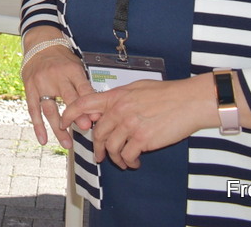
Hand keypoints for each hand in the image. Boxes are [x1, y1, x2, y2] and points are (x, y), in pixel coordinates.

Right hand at [21, 39, 92, 148]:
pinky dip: (38, 126)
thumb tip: (94, 113)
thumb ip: (85, 88)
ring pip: (50, 109)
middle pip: (67, 98)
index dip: (89, 103)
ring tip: (67, 144)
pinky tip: (43, 139)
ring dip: (58, 128)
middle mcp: (56, 76)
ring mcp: (41, 83)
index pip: (82, 88)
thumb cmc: (63, 60)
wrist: (40, 45)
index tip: (96, 118)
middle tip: (85, 129)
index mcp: (72, 70)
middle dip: (76, 115)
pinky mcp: (29, 88)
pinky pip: (33, 110)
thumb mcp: (77, 67)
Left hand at [60, 76, 213, 169]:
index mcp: (116, 97)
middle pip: (97, 133)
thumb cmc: (166, 93)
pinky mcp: (143, 139)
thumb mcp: (137, 88)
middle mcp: (119, 111)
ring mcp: (130, 125)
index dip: (69, 113)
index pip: (84, 103)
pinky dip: (129, 162)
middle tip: (99, 156)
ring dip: (115, 158)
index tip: (62, 122)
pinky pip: (127, 156)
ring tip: (122, 162)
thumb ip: (120, 98)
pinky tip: (134, 162)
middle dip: (96, 147)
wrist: (188, 101)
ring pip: (111, 147)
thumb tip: (108, 107)